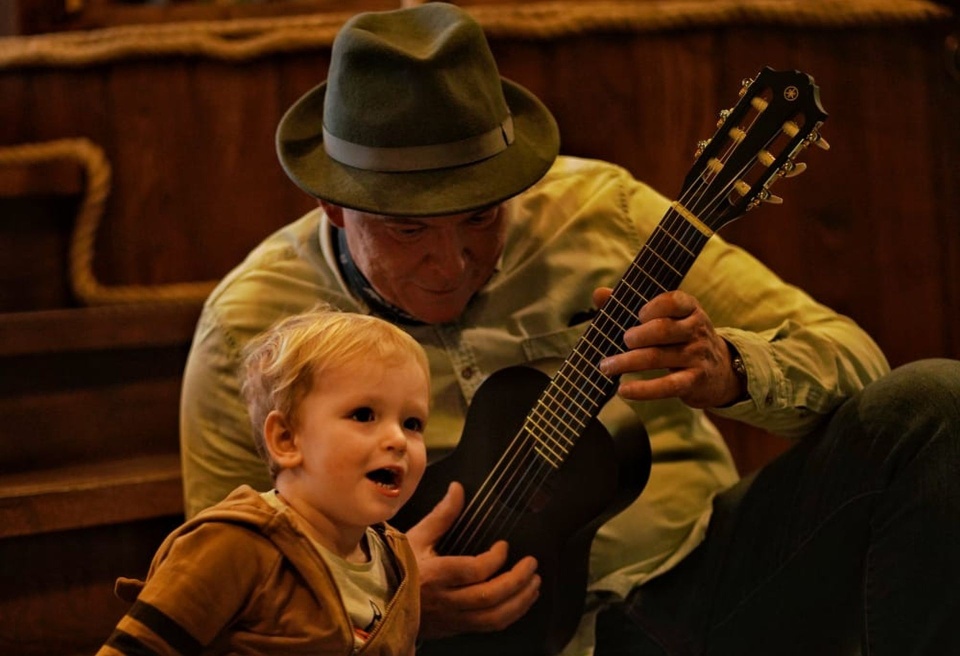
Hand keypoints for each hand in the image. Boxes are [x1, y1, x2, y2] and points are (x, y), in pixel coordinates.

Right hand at [404, 482, 540, 638]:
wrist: (381, 603)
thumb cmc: (398, 567)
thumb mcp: (416, 537)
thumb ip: (442, 515)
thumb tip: (459, 488)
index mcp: (435, 574)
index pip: (474, 571)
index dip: (495, 559)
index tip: (504, 545)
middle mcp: (446, 600)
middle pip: (489, 597)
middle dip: (517, 580)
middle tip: (532, 564)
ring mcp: (452, 619)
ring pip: (494, 617)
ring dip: (520, 601)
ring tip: (534, 583)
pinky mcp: (457, 629)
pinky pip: (489, 627)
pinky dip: (511, 615)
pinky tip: (521, 601)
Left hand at [594, 288, 742, 407]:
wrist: (720, 371)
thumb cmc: (679, 339)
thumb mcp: (666, 318)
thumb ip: (631, 304)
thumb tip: (599, 293)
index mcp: (689, 308)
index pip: (673, 301)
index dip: (651, 307)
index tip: (637, 316)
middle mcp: (696, 330)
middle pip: (663, 329)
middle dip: (637, 335)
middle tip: (622, 341)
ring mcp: (697, 356)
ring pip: (659, 357)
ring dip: (628, 362)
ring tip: (607, 366)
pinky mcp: (694, 380)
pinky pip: (667, 385)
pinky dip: (643, 389)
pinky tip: (624, 390)